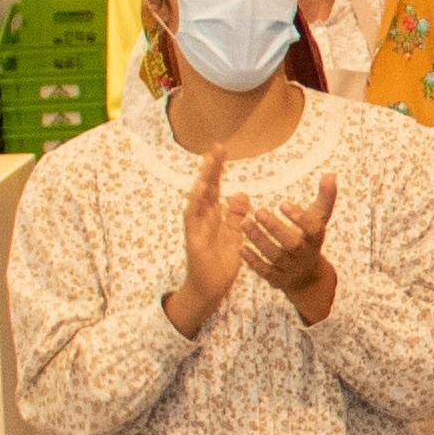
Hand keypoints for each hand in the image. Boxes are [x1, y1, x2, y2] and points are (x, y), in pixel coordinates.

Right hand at [172, 153, 249, 330]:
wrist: (211, 288)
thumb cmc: (220, 262)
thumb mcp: (234, 235)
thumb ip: (237, 215)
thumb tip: (241, 193)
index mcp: (214, 216)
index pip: (216, 187)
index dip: (219, 169)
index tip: (223, 149)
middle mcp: (203, 218)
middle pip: (206, 188)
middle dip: (211, 167)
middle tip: (217, 146)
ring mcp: (196, 227)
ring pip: (198, 198)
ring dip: (203, 179)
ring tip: (209, 160)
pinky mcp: (192, 239)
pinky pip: (192, 217)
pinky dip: (195, 202)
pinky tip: (200, 188)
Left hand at [236, 173, 337, 295]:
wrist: (308, 277)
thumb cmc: (310, 239)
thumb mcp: (319, 219)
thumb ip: (325, 197)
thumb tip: (330, 173)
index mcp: (316, 238)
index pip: (313, 229)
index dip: (299, 218)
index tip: (283, 203)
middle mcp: (306, 255)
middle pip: (293, 244)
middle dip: (275, 228)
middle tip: (258, 211)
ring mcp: (292, 269)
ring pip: (276, 257)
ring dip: (260, 240)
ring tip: (244, 223)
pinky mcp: (278, 280)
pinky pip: (266, 273)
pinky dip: (253, 261)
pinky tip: (241, 247)